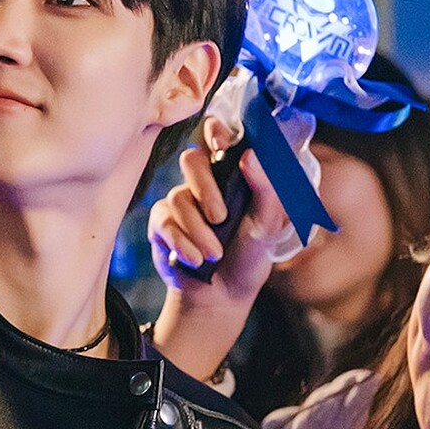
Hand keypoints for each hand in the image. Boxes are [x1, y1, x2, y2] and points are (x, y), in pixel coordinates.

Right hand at [148, 119, 287, 303]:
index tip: (222, 145)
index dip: (215, 133)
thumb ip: (266, 190)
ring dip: (198, 230)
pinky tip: (194, 259)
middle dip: (205, 188)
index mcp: (232, 175)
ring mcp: (180, 202)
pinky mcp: (161, 224)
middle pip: (191, 160)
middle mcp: (203, 183)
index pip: (218, 138)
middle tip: (221, 217)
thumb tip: (249, 156)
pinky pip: (164, 221)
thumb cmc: (249, 256)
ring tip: (214, 254)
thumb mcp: (268, 225)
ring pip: (178, 197)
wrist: (222, 295)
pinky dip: (182, 242)